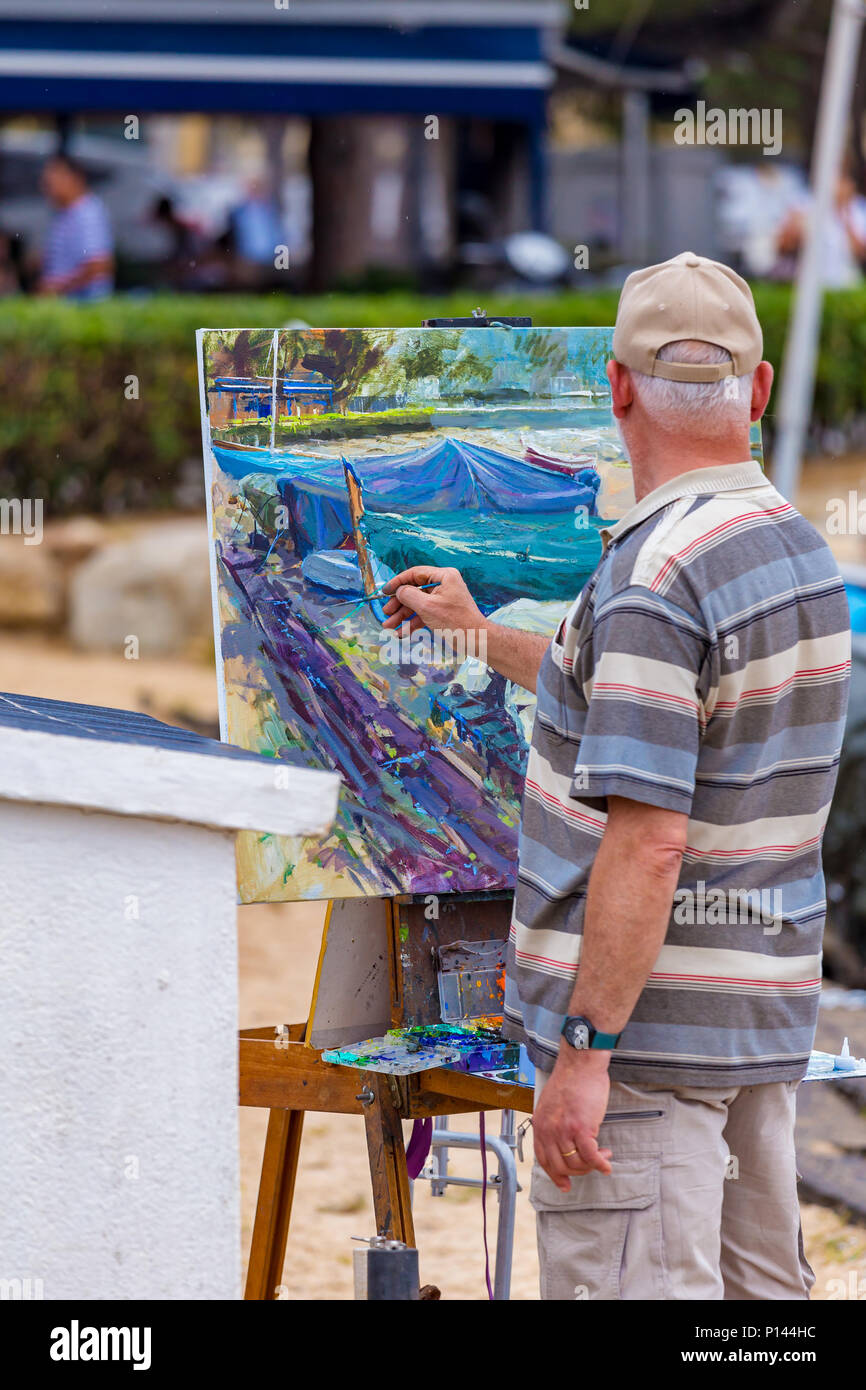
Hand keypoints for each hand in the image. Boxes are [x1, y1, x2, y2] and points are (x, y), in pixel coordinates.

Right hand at [381, 565, 485, 639]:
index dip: (397, 582)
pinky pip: (423, 613)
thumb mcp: (427, 607)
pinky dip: (412, 622)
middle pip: (414, 590)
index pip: (415, 573)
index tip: (384, 592)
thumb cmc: (455, 621)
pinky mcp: (442, 611)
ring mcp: (443, 598)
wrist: (475, 640)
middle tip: (386, 613)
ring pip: (417, 604)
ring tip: (388, 626)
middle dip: (398, 604)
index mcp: (444, 576)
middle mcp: (444, 584)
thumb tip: (398, 591)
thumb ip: (409, 595)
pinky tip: (401, 632)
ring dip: (402, 615)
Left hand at [532, 1050, 612, 1191]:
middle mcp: (549, 1130)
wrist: (580, 1063)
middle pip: (561, 1166)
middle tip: (592, 1166)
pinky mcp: (581, 1128)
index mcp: (540, 1124)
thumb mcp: (551, 1103)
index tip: (565, 1185)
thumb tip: (563, 1142)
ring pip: (577, 1164)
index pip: (544, 1159)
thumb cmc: (571, 1080)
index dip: (555, 1175)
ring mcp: (564, 1130)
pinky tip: (608, 1163)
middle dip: (578, 1172)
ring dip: (592, 1165)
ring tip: (604, 1155)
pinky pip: (591, 1156)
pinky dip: (601, 1164)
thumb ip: (553, 1123)